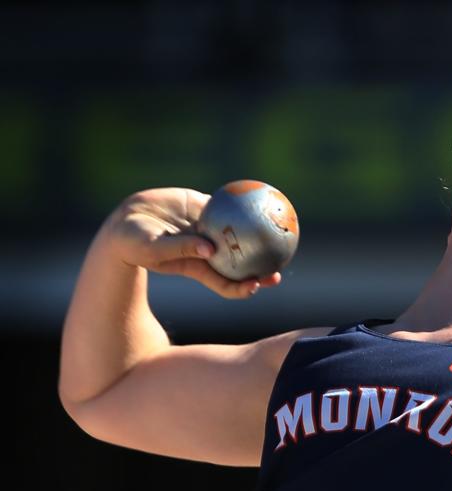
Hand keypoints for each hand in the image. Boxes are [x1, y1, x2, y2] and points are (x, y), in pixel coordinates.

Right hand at [97, 187, 280, 298]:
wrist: (126, 221)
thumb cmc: (135, 242)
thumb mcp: (155, 248)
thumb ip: (182, 249)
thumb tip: (211, 250)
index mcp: (200, 267)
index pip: (227, 283)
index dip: (244, 287)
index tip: (259, 285)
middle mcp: (209, 252)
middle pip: (241, 264)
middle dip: (262, 269)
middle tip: (281, 267)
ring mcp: (208, 231)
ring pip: (239, 235)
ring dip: (259, 236)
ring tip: (279, 230)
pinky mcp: (204, 209)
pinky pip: (226, 207)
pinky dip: (241, 206)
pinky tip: (256, 198)